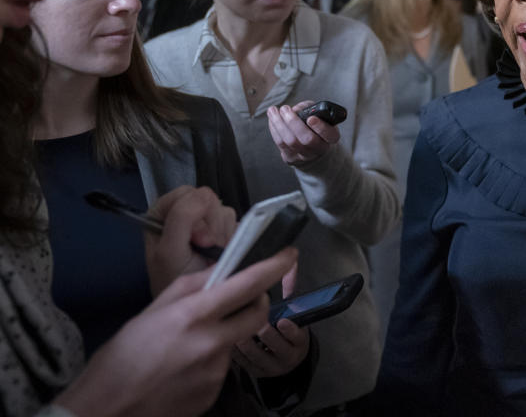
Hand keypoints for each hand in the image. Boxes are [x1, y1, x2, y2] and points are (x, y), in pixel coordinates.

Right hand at [54, 247, 296, 416]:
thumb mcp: (151, 311)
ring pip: (236, 340)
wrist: (106, 412)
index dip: (274, 266)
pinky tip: (184, 367)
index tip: (289, 254)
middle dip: (257, 301)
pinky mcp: (214, 393)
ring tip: (186, 345)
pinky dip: (211, 360)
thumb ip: (190, 287)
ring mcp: (216, 371)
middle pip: (259, 313)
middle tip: (239, 298)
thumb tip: (221, 270)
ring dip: (223, 334)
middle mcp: (212, 342)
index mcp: (193, 316)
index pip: (248, 284)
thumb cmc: (120, 357)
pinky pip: (222, 367)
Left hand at [144, 186, 237, 295]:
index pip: (187, 193)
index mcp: (163, 213)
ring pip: (225, 212)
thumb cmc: (176, 281)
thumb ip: (181, 217)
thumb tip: (205, 195)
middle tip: (205, 248)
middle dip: (210, 226)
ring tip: (213, 254)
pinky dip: (234, 239)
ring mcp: (207, 222)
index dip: (194, 214)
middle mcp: (185, 213)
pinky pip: (238, 223)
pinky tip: (224, 252)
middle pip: (209, 200)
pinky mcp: (226, 230)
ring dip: (222, 235)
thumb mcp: (170, 250)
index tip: (195, 239)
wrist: (198, 306)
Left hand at [267, 100, 340, 164]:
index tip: (311, 118)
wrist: (313, 149)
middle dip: (293, 122)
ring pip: (290, 141)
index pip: (330, 135)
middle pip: (307, 139)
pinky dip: (274, 129)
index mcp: (331, 138)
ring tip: (272, 110)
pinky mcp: (291, 158)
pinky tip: (272, 119)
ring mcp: (305, 155)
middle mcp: (320, 149)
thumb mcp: (320, 116)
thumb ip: (312, 109)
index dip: (320, 127)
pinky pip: (280, 144)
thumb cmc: (316, 128)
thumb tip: (296, 109)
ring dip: (278, 124)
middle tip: (285, 109)